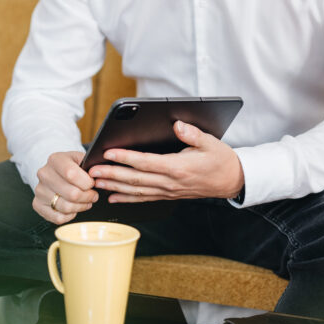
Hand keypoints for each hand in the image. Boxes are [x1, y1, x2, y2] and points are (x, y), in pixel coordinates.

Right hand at [33, 150, 98, 223]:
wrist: (56, 171)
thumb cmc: (72, 166)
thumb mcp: (81, 159)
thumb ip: (91, 165)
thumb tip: (100, 175)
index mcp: (55, 159)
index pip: (72, 174)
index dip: (87, 183)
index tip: (92, 184)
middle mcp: (44, 174)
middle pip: (71, 194)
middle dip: (88, 197)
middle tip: (93, 195)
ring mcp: (39, 190)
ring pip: (66, 207)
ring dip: (81, 207)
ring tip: (86, 202)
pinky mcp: (38, 204)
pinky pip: (58, 218)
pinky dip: (70, 215)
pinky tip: (73, 208)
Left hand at [88, 121, 244, 202]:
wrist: (231, 181)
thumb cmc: (220, 160)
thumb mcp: (210, 142)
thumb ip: (192, 134)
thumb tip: (178, 124)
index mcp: (179, 167)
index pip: (146, 163)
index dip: (126, 158)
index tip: (109, 152)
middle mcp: (171, 182)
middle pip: (136, 179)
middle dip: (112, 174)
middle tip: (92, 170)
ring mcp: (168, 191)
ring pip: (136, 190)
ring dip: (114, 186)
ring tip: (96, 182)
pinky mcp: (168, 195)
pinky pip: (144, 198)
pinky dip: (126, 198)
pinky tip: (112, 196)